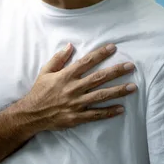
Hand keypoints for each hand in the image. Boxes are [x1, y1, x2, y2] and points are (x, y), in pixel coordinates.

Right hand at [21, 43, 136, 130]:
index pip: (87, 62)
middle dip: (116, 71)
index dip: (100, 54)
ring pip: (101, 95)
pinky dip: (109, 112)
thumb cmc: (39, 91)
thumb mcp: (46, 72)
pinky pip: (96, 114)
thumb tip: (70, 45)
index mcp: (66, 75)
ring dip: (118, 91)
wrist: (31, 114)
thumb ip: (59, 59)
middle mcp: (73, 88)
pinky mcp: (77, 117)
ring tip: (132, 87)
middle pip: (99, 78)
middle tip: (130, 67)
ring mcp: (76, 103)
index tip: (113, 48)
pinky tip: (121, 109)